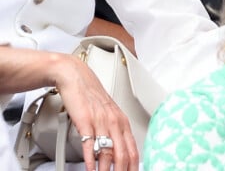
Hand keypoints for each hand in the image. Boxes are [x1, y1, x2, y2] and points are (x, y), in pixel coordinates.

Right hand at [54, 55, 138, 169]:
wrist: (76, 77)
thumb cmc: (91, 96)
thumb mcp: (108, 114)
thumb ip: (114, 133)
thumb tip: (118, 154)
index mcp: (122, 121)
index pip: (133, 151)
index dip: (133, 168)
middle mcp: (114, 122)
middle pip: (123, 155)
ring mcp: (101, 121)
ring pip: (108, 152)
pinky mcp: (86, 120)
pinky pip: (90, 144)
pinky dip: (90, 160)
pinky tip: (90, 169)